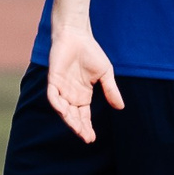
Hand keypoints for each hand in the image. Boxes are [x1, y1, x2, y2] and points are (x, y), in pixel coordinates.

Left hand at [43, 26, 120, 144]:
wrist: (77, 35)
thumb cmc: (91, 52)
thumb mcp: (105, 74)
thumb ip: (111, 90)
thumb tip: (121, 108)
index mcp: (83, 95)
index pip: (84, 116)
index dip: (87, 127)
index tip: (92, 139)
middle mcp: (71, 95)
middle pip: (74, 116)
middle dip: (79, 128)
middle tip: (85, 138)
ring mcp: (61, 88)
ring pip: (63, 109)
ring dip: (69, 120)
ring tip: (77, 129)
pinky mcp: (53, 80)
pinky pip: (53, 96)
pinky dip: (57, 104)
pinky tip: (64, 112)